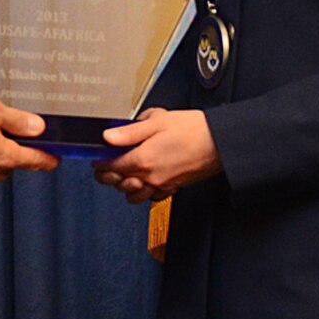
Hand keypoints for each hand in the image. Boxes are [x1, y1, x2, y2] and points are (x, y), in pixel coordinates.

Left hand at [93, 109, 220, 202]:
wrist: (220, 142)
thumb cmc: (194, 129)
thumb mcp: (158, 121)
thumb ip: (130, 131)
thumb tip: (108, 136)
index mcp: (143, 159)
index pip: (111, 166)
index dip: (100, 161)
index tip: (98, 156)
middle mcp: (150, 176)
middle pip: (118, 183)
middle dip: (108, 175)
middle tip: (106, 165)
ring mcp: (162, 185)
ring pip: (133, 195)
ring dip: (125, 186)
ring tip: (126, 173)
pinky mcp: (173, 188)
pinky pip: (151, 197)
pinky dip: (144, 191)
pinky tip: (146, 179)